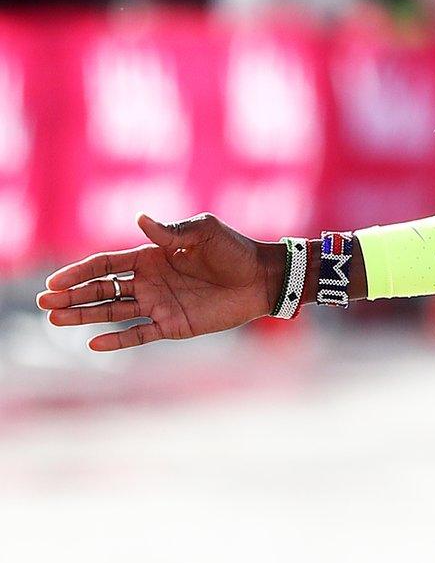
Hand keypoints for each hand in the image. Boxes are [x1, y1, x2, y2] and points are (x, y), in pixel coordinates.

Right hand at [37, 214, 281, 350]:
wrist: (263, 278)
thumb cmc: (235, 250)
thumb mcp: (205, 232)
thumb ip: (172, 230)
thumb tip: (140, 219)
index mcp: (151, 256)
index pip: (105, 264)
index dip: (79, 272)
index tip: (54, 281)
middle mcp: (149, 281)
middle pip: (101, 289)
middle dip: (71, 295)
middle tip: (43, 302)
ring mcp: (158, 304)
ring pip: (113, 312)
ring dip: (83, 315)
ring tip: (54, 319)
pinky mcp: (173, 325)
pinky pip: (139, 335)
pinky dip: (117, 340)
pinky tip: (93, 344)